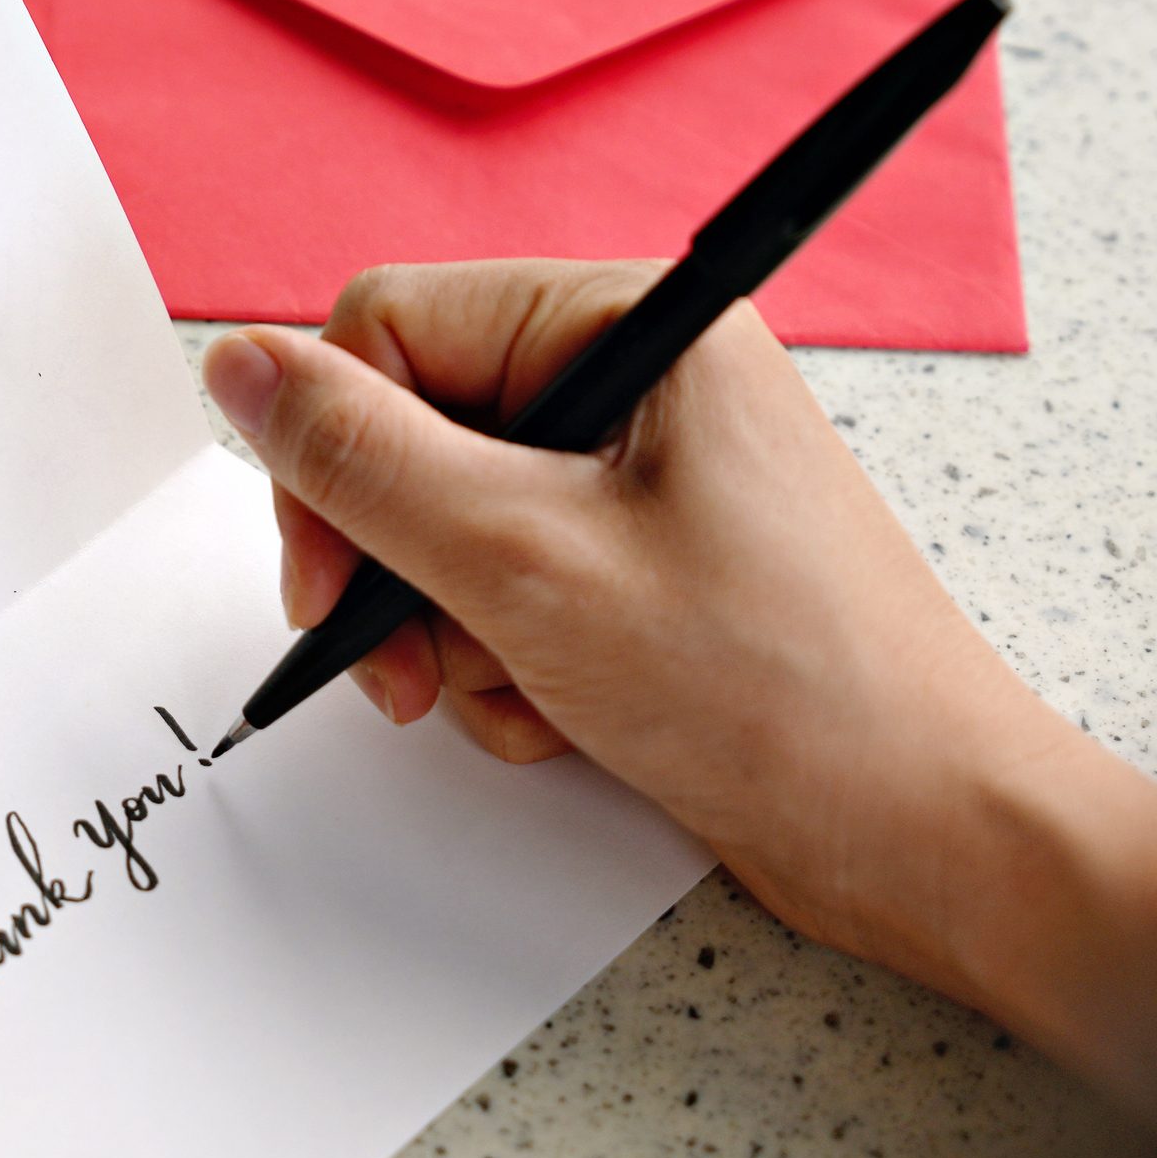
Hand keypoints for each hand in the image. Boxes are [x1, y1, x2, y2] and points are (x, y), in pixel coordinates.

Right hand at [203, 261, 1156, 1138]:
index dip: (331, 452)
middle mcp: (630, 383)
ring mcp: (636, 481)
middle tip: (409, 665)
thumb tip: (236, 368)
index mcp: (627, 322)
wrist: (920, 835)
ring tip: (517, 696)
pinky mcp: (637, 567)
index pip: (390, 328)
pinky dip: (503, 664)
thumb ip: (361, 462)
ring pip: (444, 528)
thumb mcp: (524, 562)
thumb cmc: (775, 688)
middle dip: (392, 565)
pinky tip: (561, 715)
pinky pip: (503, 591)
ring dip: (448, 632)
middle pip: (410, 434)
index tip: (328, 580)